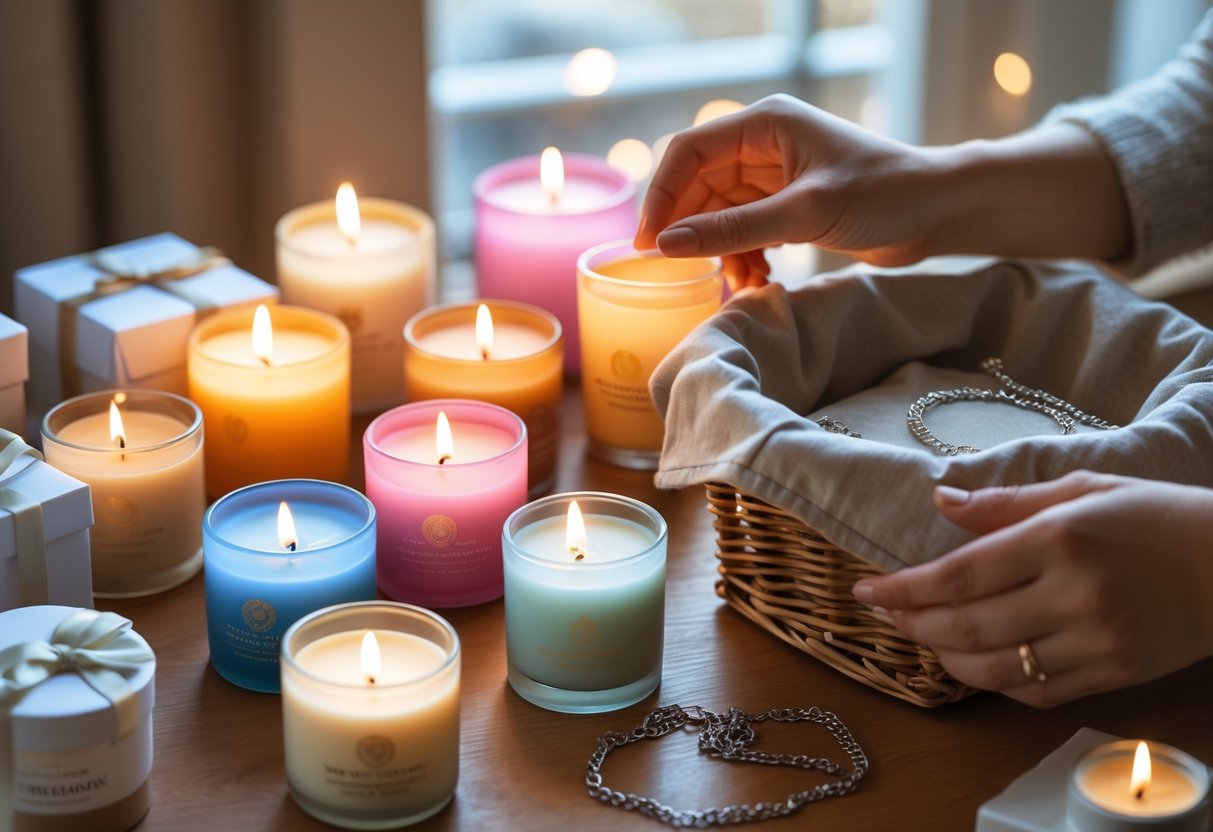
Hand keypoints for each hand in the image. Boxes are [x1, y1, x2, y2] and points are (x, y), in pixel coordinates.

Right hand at [634, 94, 1131, 287]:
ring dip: (719, 249)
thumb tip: (668, 246)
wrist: (941, 212)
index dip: (662, 195)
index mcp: (766, 124)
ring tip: (736, 281)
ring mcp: (775, 176)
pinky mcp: (788, 205)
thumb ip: (734, 229)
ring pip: (719, 213)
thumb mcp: (804, 213)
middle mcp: (764, 144)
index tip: (648, 244)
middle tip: (680, 272)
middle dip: (689, 229)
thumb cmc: (886, 195)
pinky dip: (743, 255)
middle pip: (698, 185)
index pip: (690, 152)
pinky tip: (757, 279)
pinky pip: (744, 229)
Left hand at [851, 471, 1212, 706]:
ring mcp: (1095, 641)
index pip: (960, 574)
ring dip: (943, 658)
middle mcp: (1073, 594)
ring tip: (919, 637)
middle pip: (966, 625)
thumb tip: (940, 501)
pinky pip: (1036, 692)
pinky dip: (993, 682)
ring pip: (994, 667)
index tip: (868, 590)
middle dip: (912, 623)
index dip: (905, 588)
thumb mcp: (1081, 489)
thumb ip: (1005, 501)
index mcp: (1059, 539)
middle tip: (882, 614)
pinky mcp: (1113, 674)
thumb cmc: (1153, 516)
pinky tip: (971, 663)